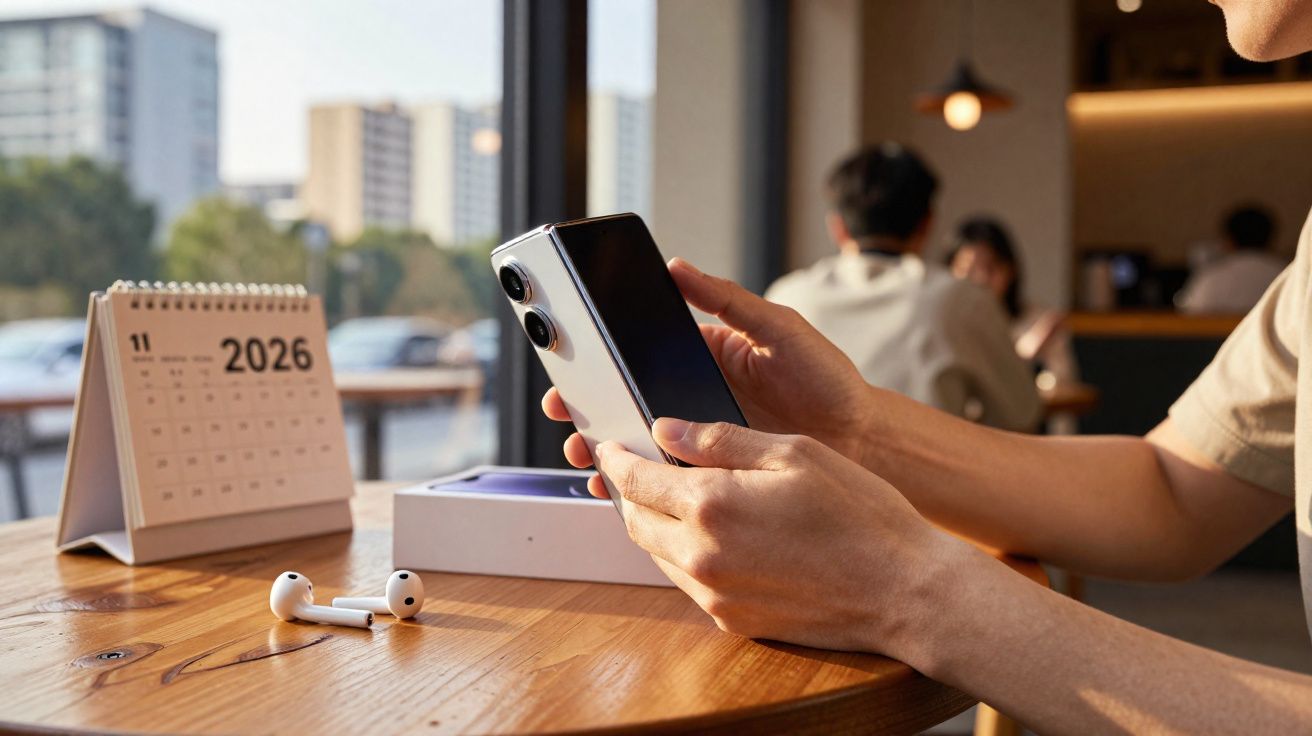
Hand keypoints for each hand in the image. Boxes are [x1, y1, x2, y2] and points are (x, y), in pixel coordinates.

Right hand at [542, 258, 873, 474]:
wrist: (860, 439)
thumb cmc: (826, 379)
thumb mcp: (778, 328)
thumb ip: (726, 299)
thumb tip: (677, 266)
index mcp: (705, 354)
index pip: (641, 354)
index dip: (604, 361)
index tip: (574, 364)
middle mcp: (695, 396)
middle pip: (628, 402)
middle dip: (590, 408)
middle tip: (565, 413)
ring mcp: (701, 439)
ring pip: (638, 444)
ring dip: (606, 449)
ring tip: (583, 453)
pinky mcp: (712, 474)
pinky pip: (665, 480)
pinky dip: (636, 486)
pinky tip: (613, 490)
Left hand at [593, 418, 962, 653]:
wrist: (904, 591)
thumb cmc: (861, 516)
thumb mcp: (794, 453)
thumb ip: (721, 441)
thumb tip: (667, 430)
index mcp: (713, 504)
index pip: (635, 480)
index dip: (616, 459)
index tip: (610, 447)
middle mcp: (703, 555)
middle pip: (635, 520)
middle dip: (629, 491)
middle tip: (638, 468)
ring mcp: (715, 594)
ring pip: (656, 554)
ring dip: (655, 524)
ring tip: (676, 498)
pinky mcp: (732, 620)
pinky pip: (687, 582)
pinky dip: (684, 555)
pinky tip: (712, 535)